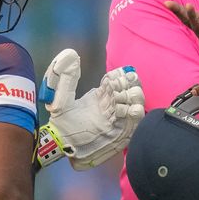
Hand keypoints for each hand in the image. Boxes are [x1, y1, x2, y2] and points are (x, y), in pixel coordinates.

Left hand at [40, 49, 144, 169]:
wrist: (62, 144)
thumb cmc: (62, 123)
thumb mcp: (60, 97)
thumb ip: (66, 78)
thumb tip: (70, 55)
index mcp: (101, 96)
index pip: (118, 80)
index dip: (120, 75)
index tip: (115, 74)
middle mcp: (112, 105)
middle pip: (131, 90)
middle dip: (129, 85)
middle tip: (117, 87)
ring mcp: (118, 119)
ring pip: (137, 103)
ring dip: (133, 97)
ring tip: (120, 98)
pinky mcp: (122, 132)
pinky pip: (136, 121)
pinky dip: (136, 113)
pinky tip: (128, 109)